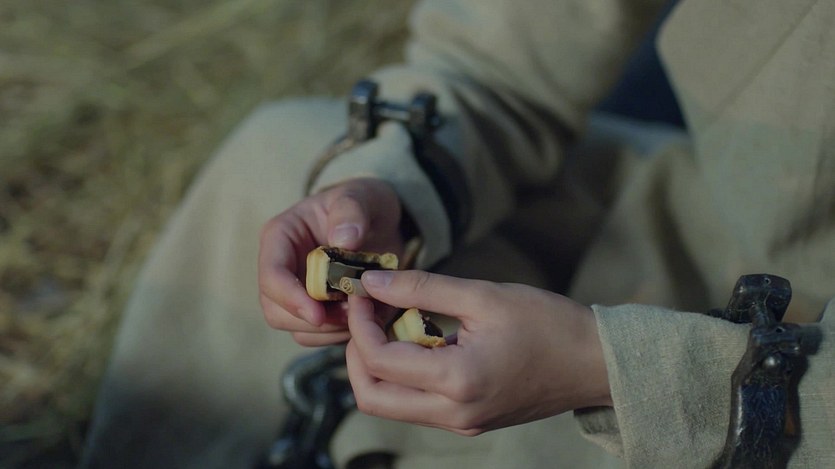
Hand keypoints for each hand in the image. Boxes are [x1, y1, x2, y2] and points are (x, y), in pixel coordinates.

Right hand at [258, 178, 405, 345]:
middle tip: (350, 314)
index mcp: (281, 237)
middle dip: (311, 320)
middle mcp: (281, 269)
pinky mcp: (315, 310)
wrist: (379, 221)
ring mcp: (296, 292)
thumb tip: (344, 240)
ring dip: (329, 331)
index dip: (290, 298)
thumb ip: (351, 212)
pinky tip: (365, 317)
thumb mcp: (360, 196)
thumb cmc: (363, 203)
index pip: (271, 275)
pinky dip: (340, 335)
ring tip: (362, 312)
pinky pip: (319, 336)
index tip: (318, 314)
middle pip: (276, 311)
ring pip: (297, 329)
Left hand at [345, 270, 611, 435]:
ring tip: (393, 321)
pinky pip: (418, 405)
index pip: (378, 360)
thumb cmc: (549, 324)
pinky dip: (405, 374)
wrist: (596, 363)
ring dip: (379, 365)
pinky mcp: (469, 420)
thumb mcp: (483, 295)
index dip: (359, 324)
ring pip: (392, 405)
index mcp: (457, 380)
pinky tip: (419, 338)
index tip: (363, 292)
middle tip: (368, 315)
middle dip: (356, 354)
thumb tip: (373, 281)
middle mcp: (454, 413)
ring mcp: (462, 423)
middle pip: (371, 398)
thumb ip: (422, 288)